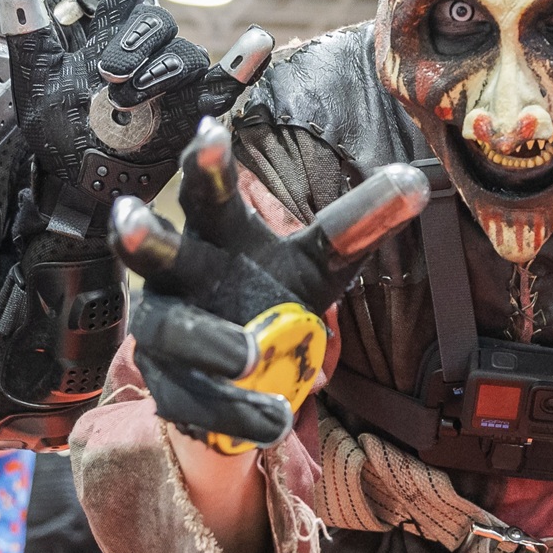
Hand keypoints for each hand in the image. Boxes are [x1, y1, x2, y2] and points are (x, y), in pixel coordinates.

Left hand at [0, 0, 271, 234]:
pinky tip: (258, 42)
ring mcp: (175, 81)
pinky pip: (227, 84)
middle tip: (107, 76)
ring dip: (160, 71)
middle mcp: (146, 52)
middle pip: (158, 23)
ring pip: (186, 54)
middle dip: (134, 44)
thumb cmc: (57, 134)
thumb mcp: (34, 83)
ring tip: (129, 100)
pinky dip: (244, 64)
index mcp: (107, 36)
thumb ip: (28, 32)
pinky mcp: (197, 111)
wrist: (79, 189)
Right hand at [110, 118, 427, 447]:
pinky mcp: (165, 385)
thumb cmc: (274, 292)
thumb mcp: (321, 261)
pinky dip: (232, 410)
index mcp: (217, 232)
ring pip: (170, 330)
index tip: (212, 130)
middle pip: (155, 248)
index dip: (206, 163)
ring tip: (248, 356)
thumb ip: (360, 225)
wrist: (237, 374)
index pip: (211, 191)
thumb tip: (419, 181)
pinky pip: (192, 398)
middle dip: (142, 235)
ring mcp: (162, 330)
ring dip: (205, 340)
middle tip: (132, 219)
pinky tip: (270, 422)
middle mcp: (178, 273)